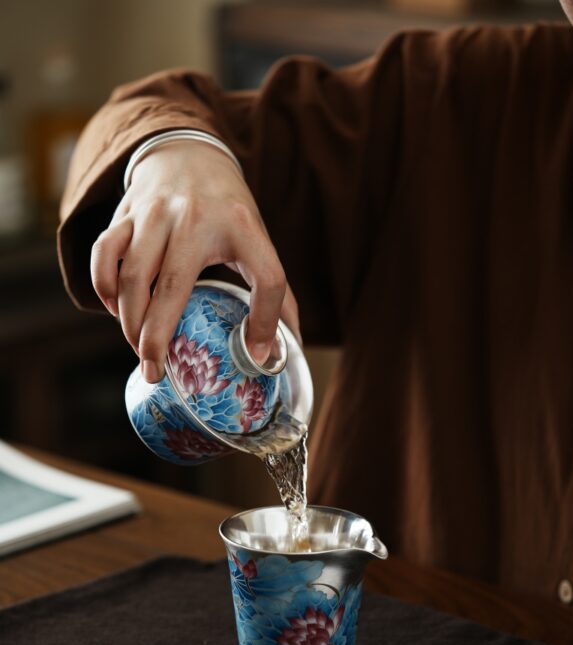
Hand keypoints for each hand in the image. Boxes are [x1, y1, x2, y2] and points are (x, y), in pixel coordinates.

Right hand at [90, 140, 300, 381]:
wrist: (188, 153)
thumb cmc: (227, 211)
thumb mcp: (258, 241)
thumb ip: (273, 293)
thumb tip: (279, 354)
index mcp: (242, 227)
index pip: (267, 278)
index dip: (266, 321)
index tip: (256, 355)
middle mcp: (195, 218)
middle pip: (172, 287)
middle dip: (157, 340)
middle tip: (156, 373)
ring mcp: (155, 213)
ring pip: (132, 277)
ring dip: (128, 321)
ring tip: (138, 349)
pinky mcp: (126, 212)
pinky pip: (104, 255)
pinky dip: (103, 287)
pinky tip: (114, 309)